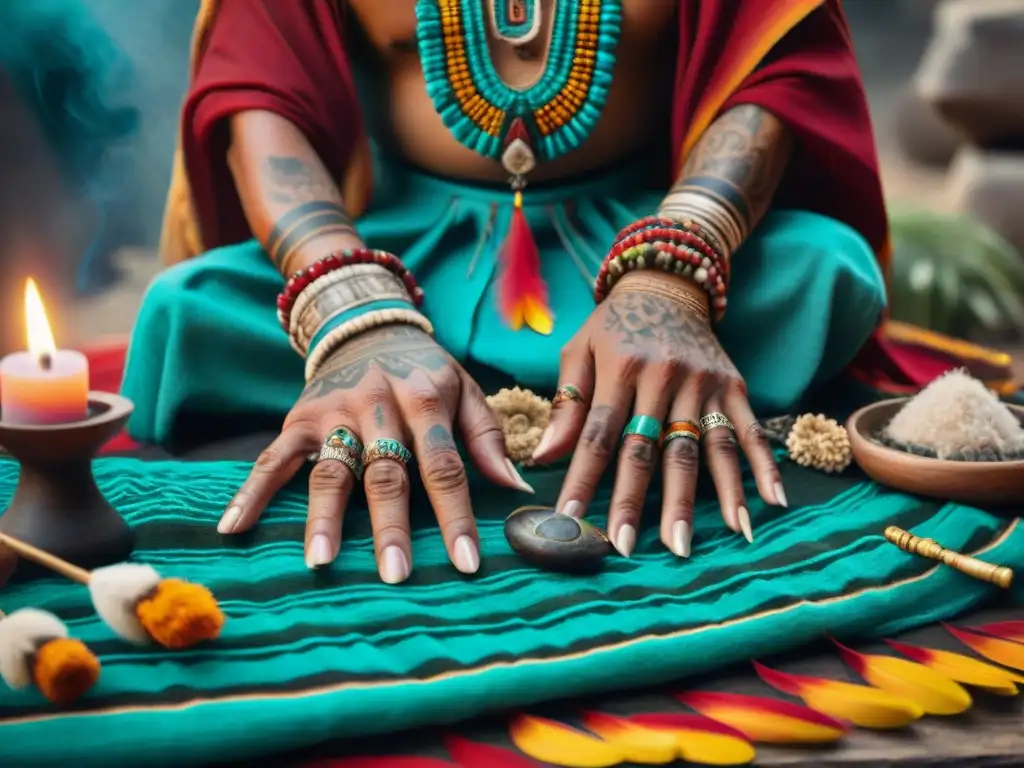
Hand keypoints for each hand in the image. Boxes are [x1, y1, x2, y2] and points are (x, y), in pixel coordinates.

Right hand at [219, 324, 529, 581]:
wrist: (367, 326)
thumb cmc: (425, 371)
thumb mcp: (465, 390)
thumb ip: (487, 439)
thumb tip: (518, 490)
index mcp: (425, 400)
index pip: (444, 465)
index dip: (456, 515)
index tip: (466, 562)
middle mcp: (377, 404)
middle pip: (385, 473)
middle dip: (390, 526)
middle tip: (395, 574)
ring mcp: (333, 413)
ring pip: (330, 470)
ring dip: (324, 516)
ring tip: (321, 561)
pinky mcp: (298, 419)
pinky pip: (271, 459)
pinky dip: (250, 492)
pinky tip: (233, 527)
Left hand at [532, 272, 784, 557]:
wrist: (668, 285)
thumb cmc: (613, 326)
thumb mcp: (579, 351)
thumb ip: (566, 405)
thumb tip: (542, 456)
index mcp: (621, 368)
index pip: (599, 434)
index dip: (583, 478)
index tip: (570, 519)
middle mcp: (665, 377)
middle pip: (651, 449)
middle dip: (637, 502)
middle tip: (627, 547)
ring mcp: (704, 383)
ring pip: (702, 449)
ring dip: (700, 501)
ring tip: (691, 544)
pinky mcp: (734, 385)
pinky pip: (749, 431)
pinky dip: (763, 468)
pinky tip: (771, 504)